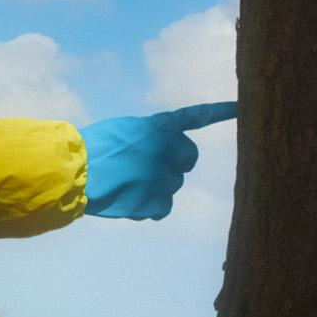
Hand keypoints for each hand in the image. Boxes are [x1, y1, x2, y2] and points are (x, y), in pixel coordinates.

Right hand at [81, 102, 235, 220]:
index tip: (241, 107)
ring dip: (154, 188)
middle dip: (173, 165)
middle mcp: (168, 149)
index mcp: (159, 127)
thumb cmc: (90, 149)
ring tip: (125, 185)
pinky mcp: (156, 201)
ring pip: (171, 186)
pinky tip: (128, 202)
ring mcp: (164, 176)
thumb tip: (152, 155)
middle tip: (145, 168)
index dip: (220, 112)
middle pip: (187, 160)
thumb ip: (146, 138)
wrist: (74, 173)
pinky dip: (148, 208)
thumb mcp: (123, 130)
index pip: (196, 117)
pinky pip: (161, 208)